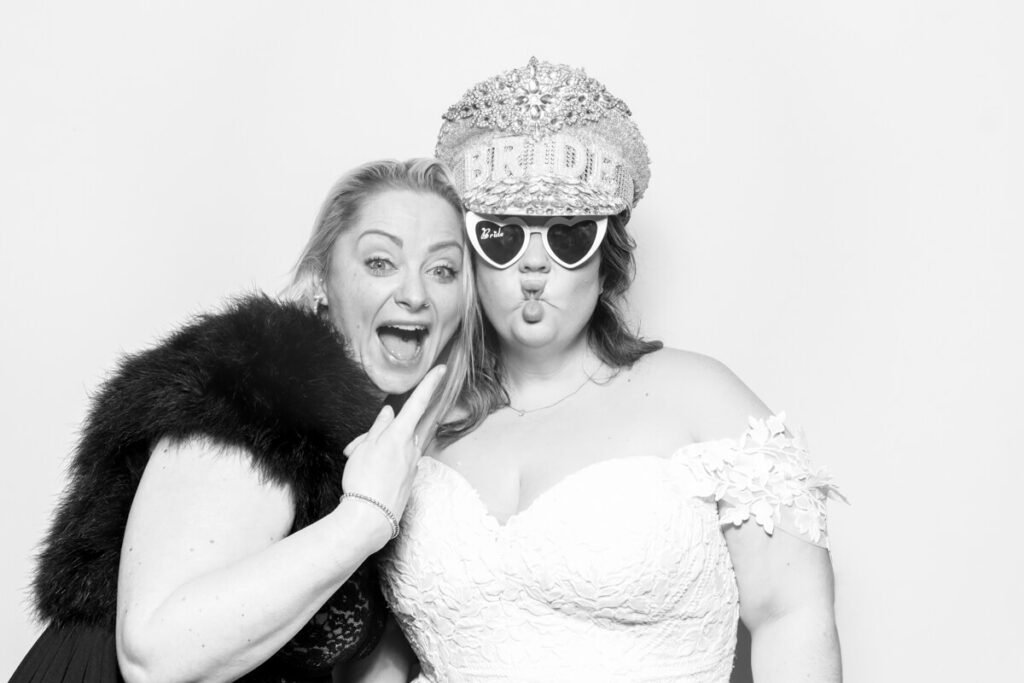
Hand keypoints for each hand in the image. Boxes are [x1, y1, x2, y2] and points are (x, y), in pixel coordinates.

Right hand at [340, 365, 446, 530]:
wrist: (370, 518)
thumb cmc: (362, 480)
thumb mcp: (364, 448)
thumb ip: (378, 427)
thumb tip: (388, 413)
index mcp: (400, 434)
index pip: (418, 403)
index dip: (430, 384)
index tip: (442, 369)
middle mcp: (412, 447)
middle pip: (408, 425)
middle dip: (395, 425)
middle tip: (378, 435)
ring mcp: (413, 464)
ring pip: (399, 445)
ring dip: (379, 448)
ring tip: (356, 461)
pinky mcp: (410, 478)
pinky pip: (398, 461)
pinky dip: (383, 462)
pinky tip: (368, 474)